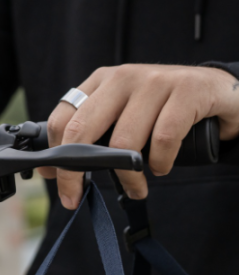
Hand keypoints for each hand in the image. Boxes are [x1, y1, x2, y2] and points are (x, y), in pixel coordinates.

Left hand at [40, 64, 238, 208]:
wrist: (221, 92)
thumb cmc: (165, 110)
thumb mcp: (124, 116)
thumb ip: (96, 135)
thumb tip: (57, 171)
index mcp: (101, 81)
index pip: (63, 118)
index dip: (54, 154)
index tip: (55, 180)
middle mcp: (123, 78)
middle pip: (82, 130)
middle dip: (74, 172)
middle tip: (76, 196)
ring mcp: (155, 81)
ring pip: (123, 140)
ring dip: (127, 176)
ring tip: (136, 186)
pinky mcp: (186, 91)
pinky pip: (163, 138)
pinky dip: (159, 162)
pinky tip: (160, 168)